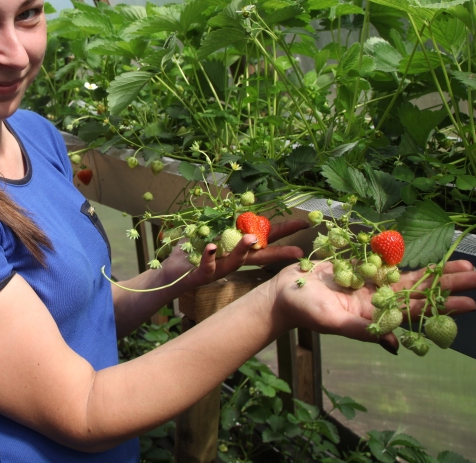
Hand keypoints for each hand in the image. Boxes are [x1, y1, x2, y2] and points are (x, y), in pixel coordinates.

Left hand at [163, 219, 308, 288]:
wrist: (171, 270)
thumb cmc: (193, 249)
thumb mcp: (211, 229)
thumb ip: (227, 219)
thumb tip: (244, 201)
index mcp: (237, 246)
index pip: (264, 238)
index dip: (284, 231)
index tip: (304, 224)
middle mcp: (233, 259)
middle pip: (259, 255)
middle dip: (278, 252)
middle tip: (297, 251)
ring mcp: (219, 268)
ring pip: (236, 261)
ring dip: (243, 249)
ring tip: (250, 238)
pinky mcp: (203, 274)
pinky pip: (208, 265)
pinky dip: (210, 255)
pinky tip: (212, 246)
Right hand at [266, 259, 475, 351]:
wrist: (283, 294)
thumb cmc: (304, 310)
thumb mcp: (331, 322)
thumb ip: (359, 330)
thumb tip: (391, 342)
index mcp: (377, 314)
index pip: (419, 309)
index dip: (446, 305)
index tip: (474, 302)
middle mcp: (380, 299)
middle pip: (423, 290)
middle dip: (452, 284)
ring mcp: (372, 284)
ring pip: (412, 276)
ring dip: (438, 271)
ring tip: (465, 264)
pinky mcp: (360, 269)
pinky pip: (390, 262)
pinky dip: (410, 257)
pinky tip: (428, 254)